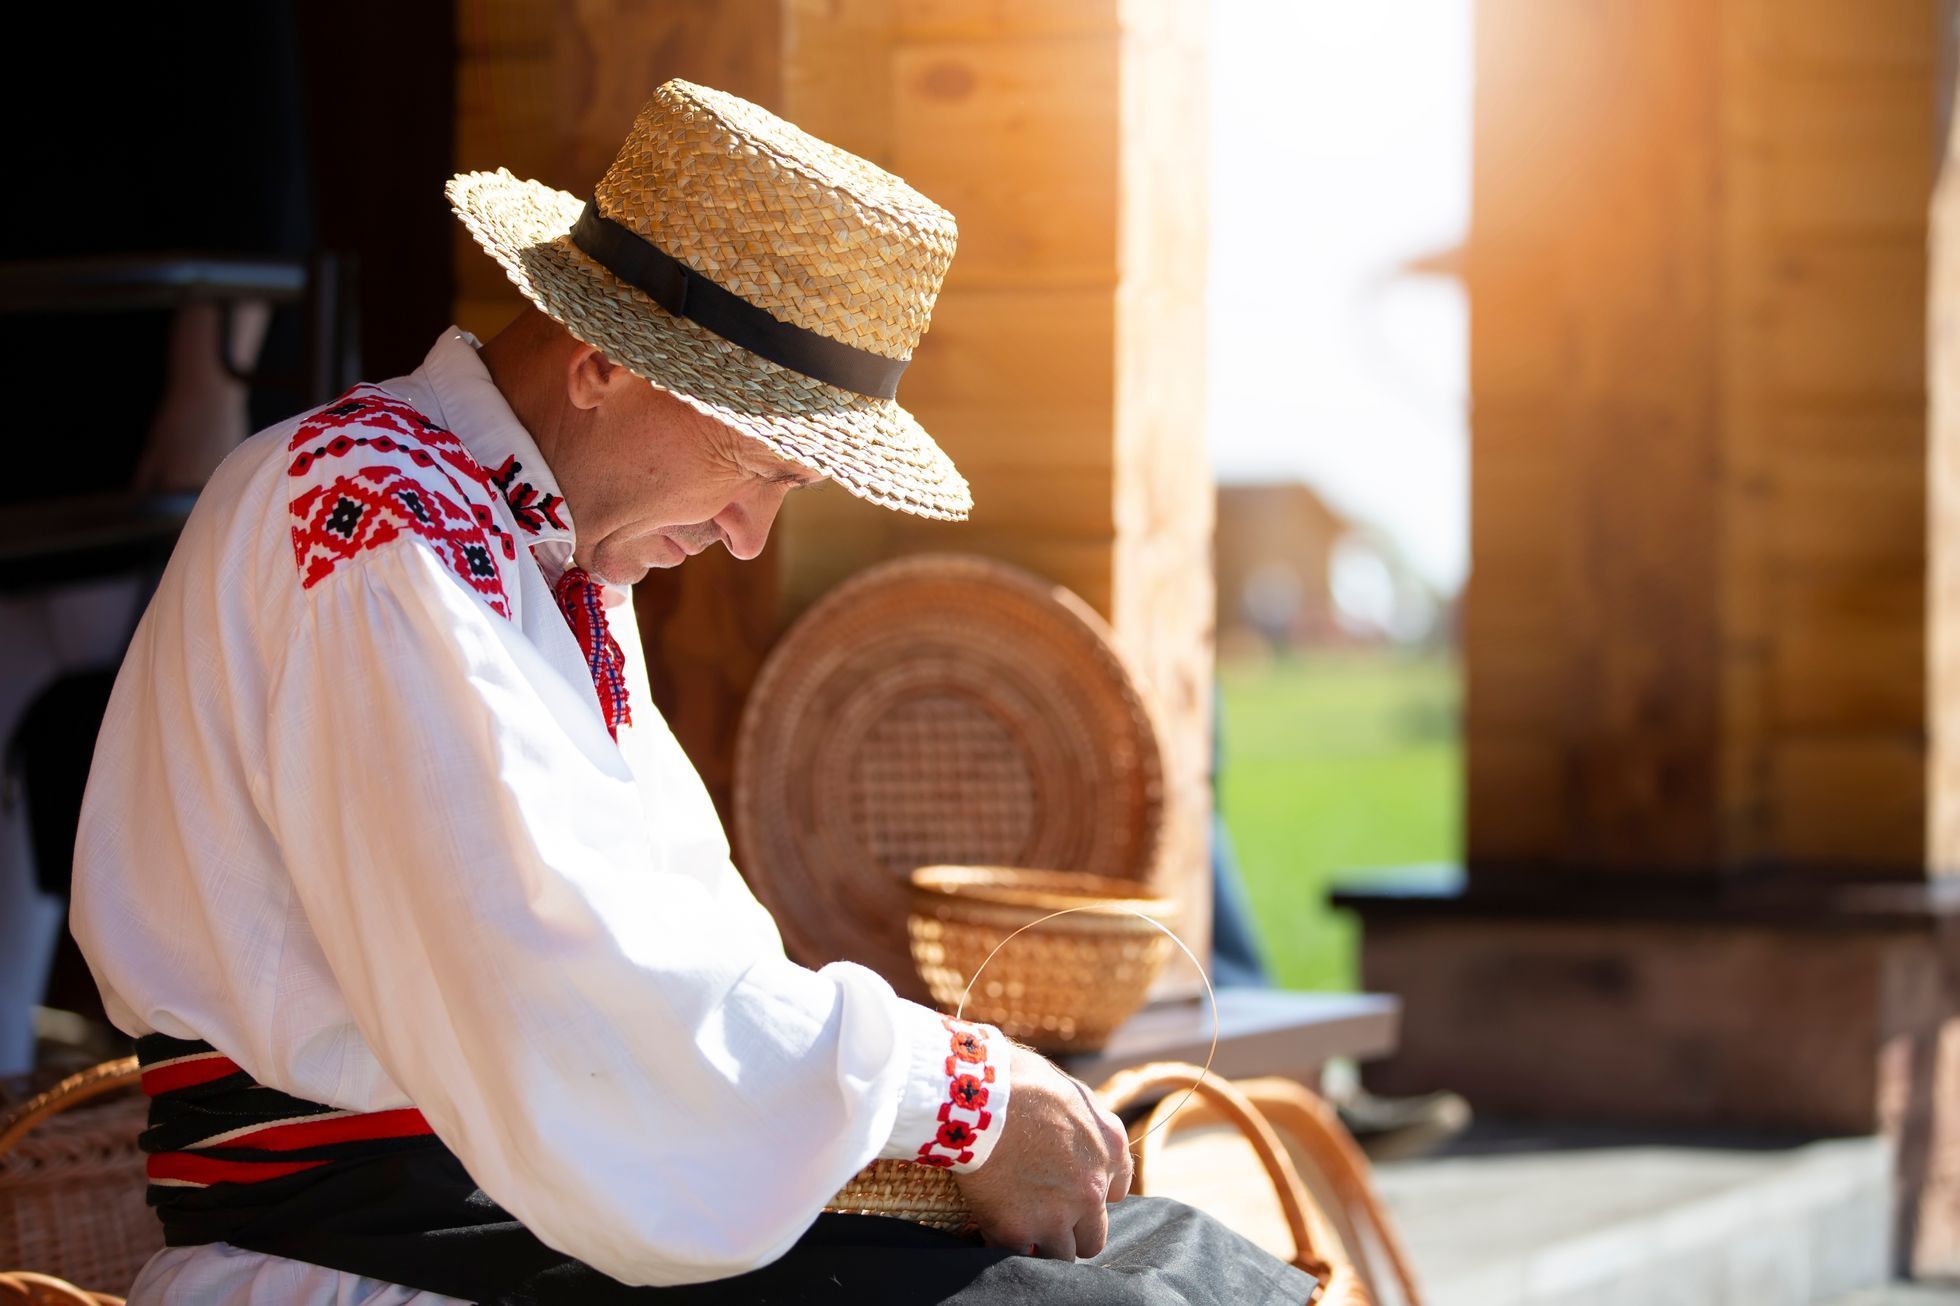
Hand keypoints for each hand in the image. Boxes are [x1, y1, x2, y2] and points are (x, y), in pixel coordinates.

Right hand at [953, 1044, 1133, 1260]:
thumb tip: (1079, 1134)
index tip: (1069, 1188)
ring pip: (1061, 1255)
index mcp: (1111, 1150)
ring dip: (1042, 1244)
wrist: (978, 1095)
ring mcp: (1056, 1216)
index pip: (1116, 1193)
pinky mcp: (1017, 1231)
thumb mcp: (1071, 1093)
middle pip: (1094, 1237)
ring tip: (1018, 1226)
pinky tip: (992, 1226)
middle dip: (1071, 1230)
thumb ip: (1085, 1125)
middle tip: (1043, 1214)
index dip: (1091, 1193)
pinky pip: (1018, 1255)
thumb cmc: (1019, 1080)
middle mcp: (1092, 1189)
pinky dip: (1006, 1244)